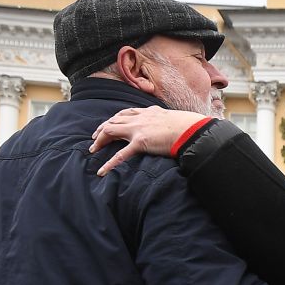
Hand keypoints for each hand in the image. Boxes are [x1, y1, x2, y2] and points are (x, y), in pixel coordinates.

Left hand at [90, 106, 211, 175]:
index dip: (114, 119)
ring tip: (93, 150)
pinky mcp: (140, 142)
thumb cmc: (187, 126)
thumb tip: (170, 126)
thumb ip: (165, 121)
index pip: (124, 113)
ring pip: (110, 131)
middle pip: (113, 121)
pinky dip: (109, 164)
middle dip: (101, 129)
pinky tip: (102, 172)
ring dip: (99, 140)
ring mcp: (137, 129)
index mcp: (147, 112)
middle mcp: (139, 118)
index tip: (108, 124)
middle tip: (94, 138)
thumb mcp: (172, 119)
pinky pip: (120, 155)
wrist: (191, 129)